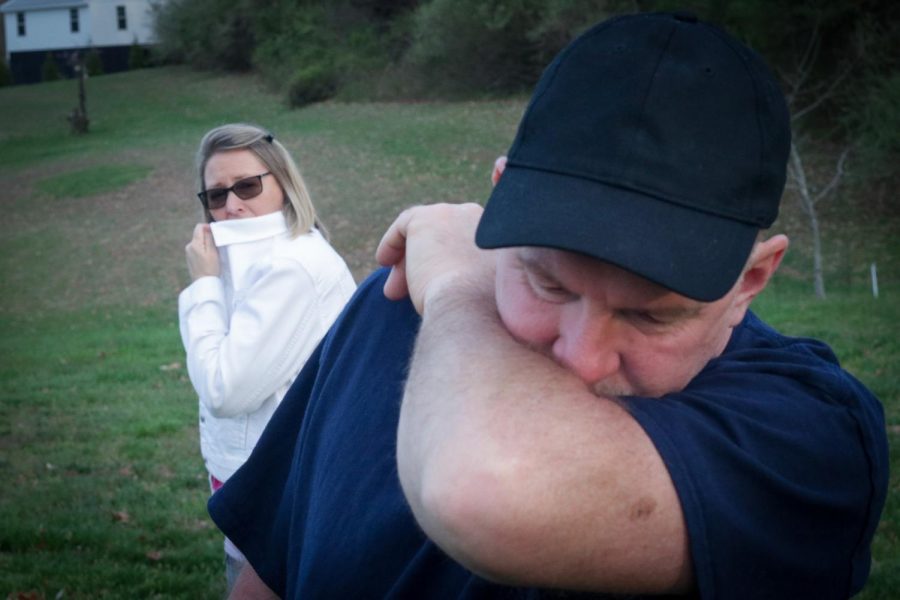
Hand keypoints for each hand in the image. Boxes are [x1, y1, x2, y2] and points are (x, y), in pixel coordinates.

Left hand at [185, 223, 219, 279]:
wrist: (204, 284)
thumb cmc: (210, 269)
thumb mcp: (213, 252)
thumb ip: (210, 238)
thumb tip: (208, 228)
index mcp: (194, 243)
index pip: (199, 227)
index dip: (208, 227)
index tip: (216, 234)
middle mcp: (189, 246)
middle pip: (199, 234)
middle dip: (208, 237)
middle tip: (217, 246)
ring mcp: (188, 253)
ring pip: (199, 242)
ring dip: (206, 244)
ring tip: (213, 254)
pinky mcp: (190, 258)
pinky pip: (197, 249)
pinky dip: (203, 251)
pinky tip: (208, 259)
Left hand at [375, 203, 494, 313]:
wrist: (472, 308)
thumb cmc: (479, 312)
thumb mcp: (484, 293)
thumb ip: (472, 283)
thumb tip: (451, 289)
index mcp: (499, 237)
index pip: (466, 244)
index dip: (447, 266)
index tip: (437, 288)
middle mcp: (479, 219)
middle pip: (444, 238)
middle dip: (426, 265)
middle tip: (407, 293)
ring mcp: (453, 214)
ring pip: (424, 234)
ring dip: (408, 262)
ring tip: (393, 291)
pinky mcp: (426, 218)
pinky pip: (404, 225)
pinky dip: (392, 242)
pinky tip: (384, 262)